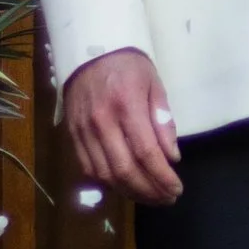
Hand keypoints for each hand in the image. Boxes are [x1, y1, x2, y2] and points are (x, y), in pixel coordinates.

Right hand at [62, 45, 182, 203]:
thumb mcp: (154, 85)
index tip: (177, 188)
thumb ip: (163, 121)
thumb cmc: (128, 66)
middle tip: (167, 198)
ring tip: (150, 197)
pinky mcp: (72, 135)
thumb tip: (172, 157)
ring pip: (105, 175)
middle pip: (124, 170)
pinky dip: (108, 184)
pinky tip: (126, 187)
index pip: (146, 152)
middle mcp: (101, 121)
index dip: (162, 177)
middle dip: (149, 190)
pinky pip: (88, 169)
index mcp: (127, 105)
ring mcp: (83, 130)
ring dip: (130, 192)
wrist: (89, 50)